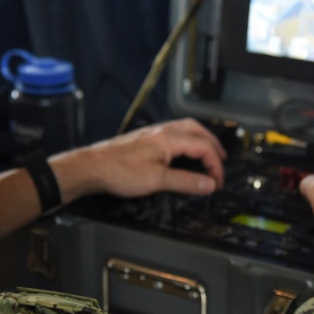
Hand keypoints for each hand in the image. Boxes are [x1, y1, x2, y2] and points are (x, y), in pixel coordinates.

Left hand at [49, 118, 225, 202]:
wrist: (92, 167)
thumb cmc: (118, 171)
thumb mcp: (157, 180)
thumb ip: (185, 182)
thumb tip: (208, 184)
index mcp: (169, 138)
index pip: (203, 147)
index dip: (215, 165)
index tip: (217, 182)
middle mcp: (163, 131)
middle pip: (198, 131)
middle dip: (213, 146)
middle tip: (222, 162)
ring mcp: (153, 133)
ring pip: (185, 129)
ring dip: (201, 140)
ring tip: (207, 153)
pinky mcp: (145, 139)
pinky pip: (173, 133)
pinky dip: (186, 140)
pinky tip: (182, 151)